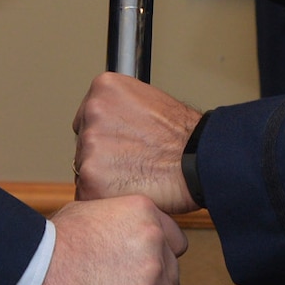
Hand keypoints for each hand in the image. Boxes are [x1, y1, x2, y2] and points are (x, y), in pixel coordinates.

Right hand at [19, 196, 187, 284]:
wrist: (33, 271)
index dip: (162, 261)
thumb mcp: (89, 212)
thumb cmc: (51, 243)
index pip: (175, 243)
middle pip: (172, 277)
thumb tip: (120, 237)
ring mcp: (150, 276)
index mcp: (143, 212)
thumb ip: (117, 223)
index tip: (147, 274)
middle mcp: (153, 241)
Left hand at [73, 72, 203, 215]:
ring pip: (84, 168)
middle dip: (103, 155)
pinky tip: (129, 189)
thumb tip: (106, 123)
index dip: (107, 135)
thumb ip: (118, 108)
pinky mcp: (90, 177)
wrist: (201, 160)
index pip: (88, 118)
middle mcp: (93, 110)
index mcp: (104, 87)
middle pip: (84, 142)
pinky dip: (104, 196)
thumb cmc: (183, 136)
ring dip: (103, 176)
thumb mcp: (147, 100)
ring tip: (135, 174)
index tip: (123, 143)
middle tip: (132, 160)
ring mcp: (89, 144)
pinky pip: (87, 193)